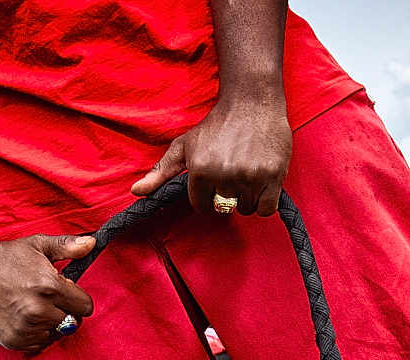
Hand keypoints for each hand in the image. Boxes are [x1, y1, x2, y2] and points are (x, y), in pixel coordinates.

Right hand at [0, 225, 97, 352]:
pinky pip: (37, 345)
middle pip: (71, 322)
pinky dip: (34, 335)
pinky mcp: (12, 341)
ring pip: (54, 334)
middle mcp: (38, 311)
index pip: (85, 306)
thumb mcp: (37, 245)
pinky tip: (22, 317)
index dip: (77, 297)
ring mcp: (25, 328)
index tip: (65, 291)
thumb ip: (68, 246)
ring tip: (30, 306)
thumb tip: (92, 243)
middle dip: (63, 310)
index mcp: (49, 286)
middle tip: (44, 297)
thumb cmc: (4, 257)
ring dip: (48, 323)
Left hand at [132, 91, 291, 215]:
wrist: (251, 101)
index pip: (201, 206)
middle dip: (227, 196)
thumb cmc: (216, 125)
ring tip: (247, 174)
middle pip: (224, 208)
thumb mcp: (184, 146)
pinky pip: (266, 209)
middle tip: (233, 173)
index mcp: (200, 170)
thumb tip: (136, 192)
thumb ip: (160, 171)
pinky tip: (261, 182)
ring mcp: (250, 176)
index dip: (208, 197)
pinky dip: (265, 201)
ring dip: (247, 198)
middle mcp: (224, 175)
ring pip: (246, 209)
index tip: (214, 182)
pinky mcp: (273, 175)